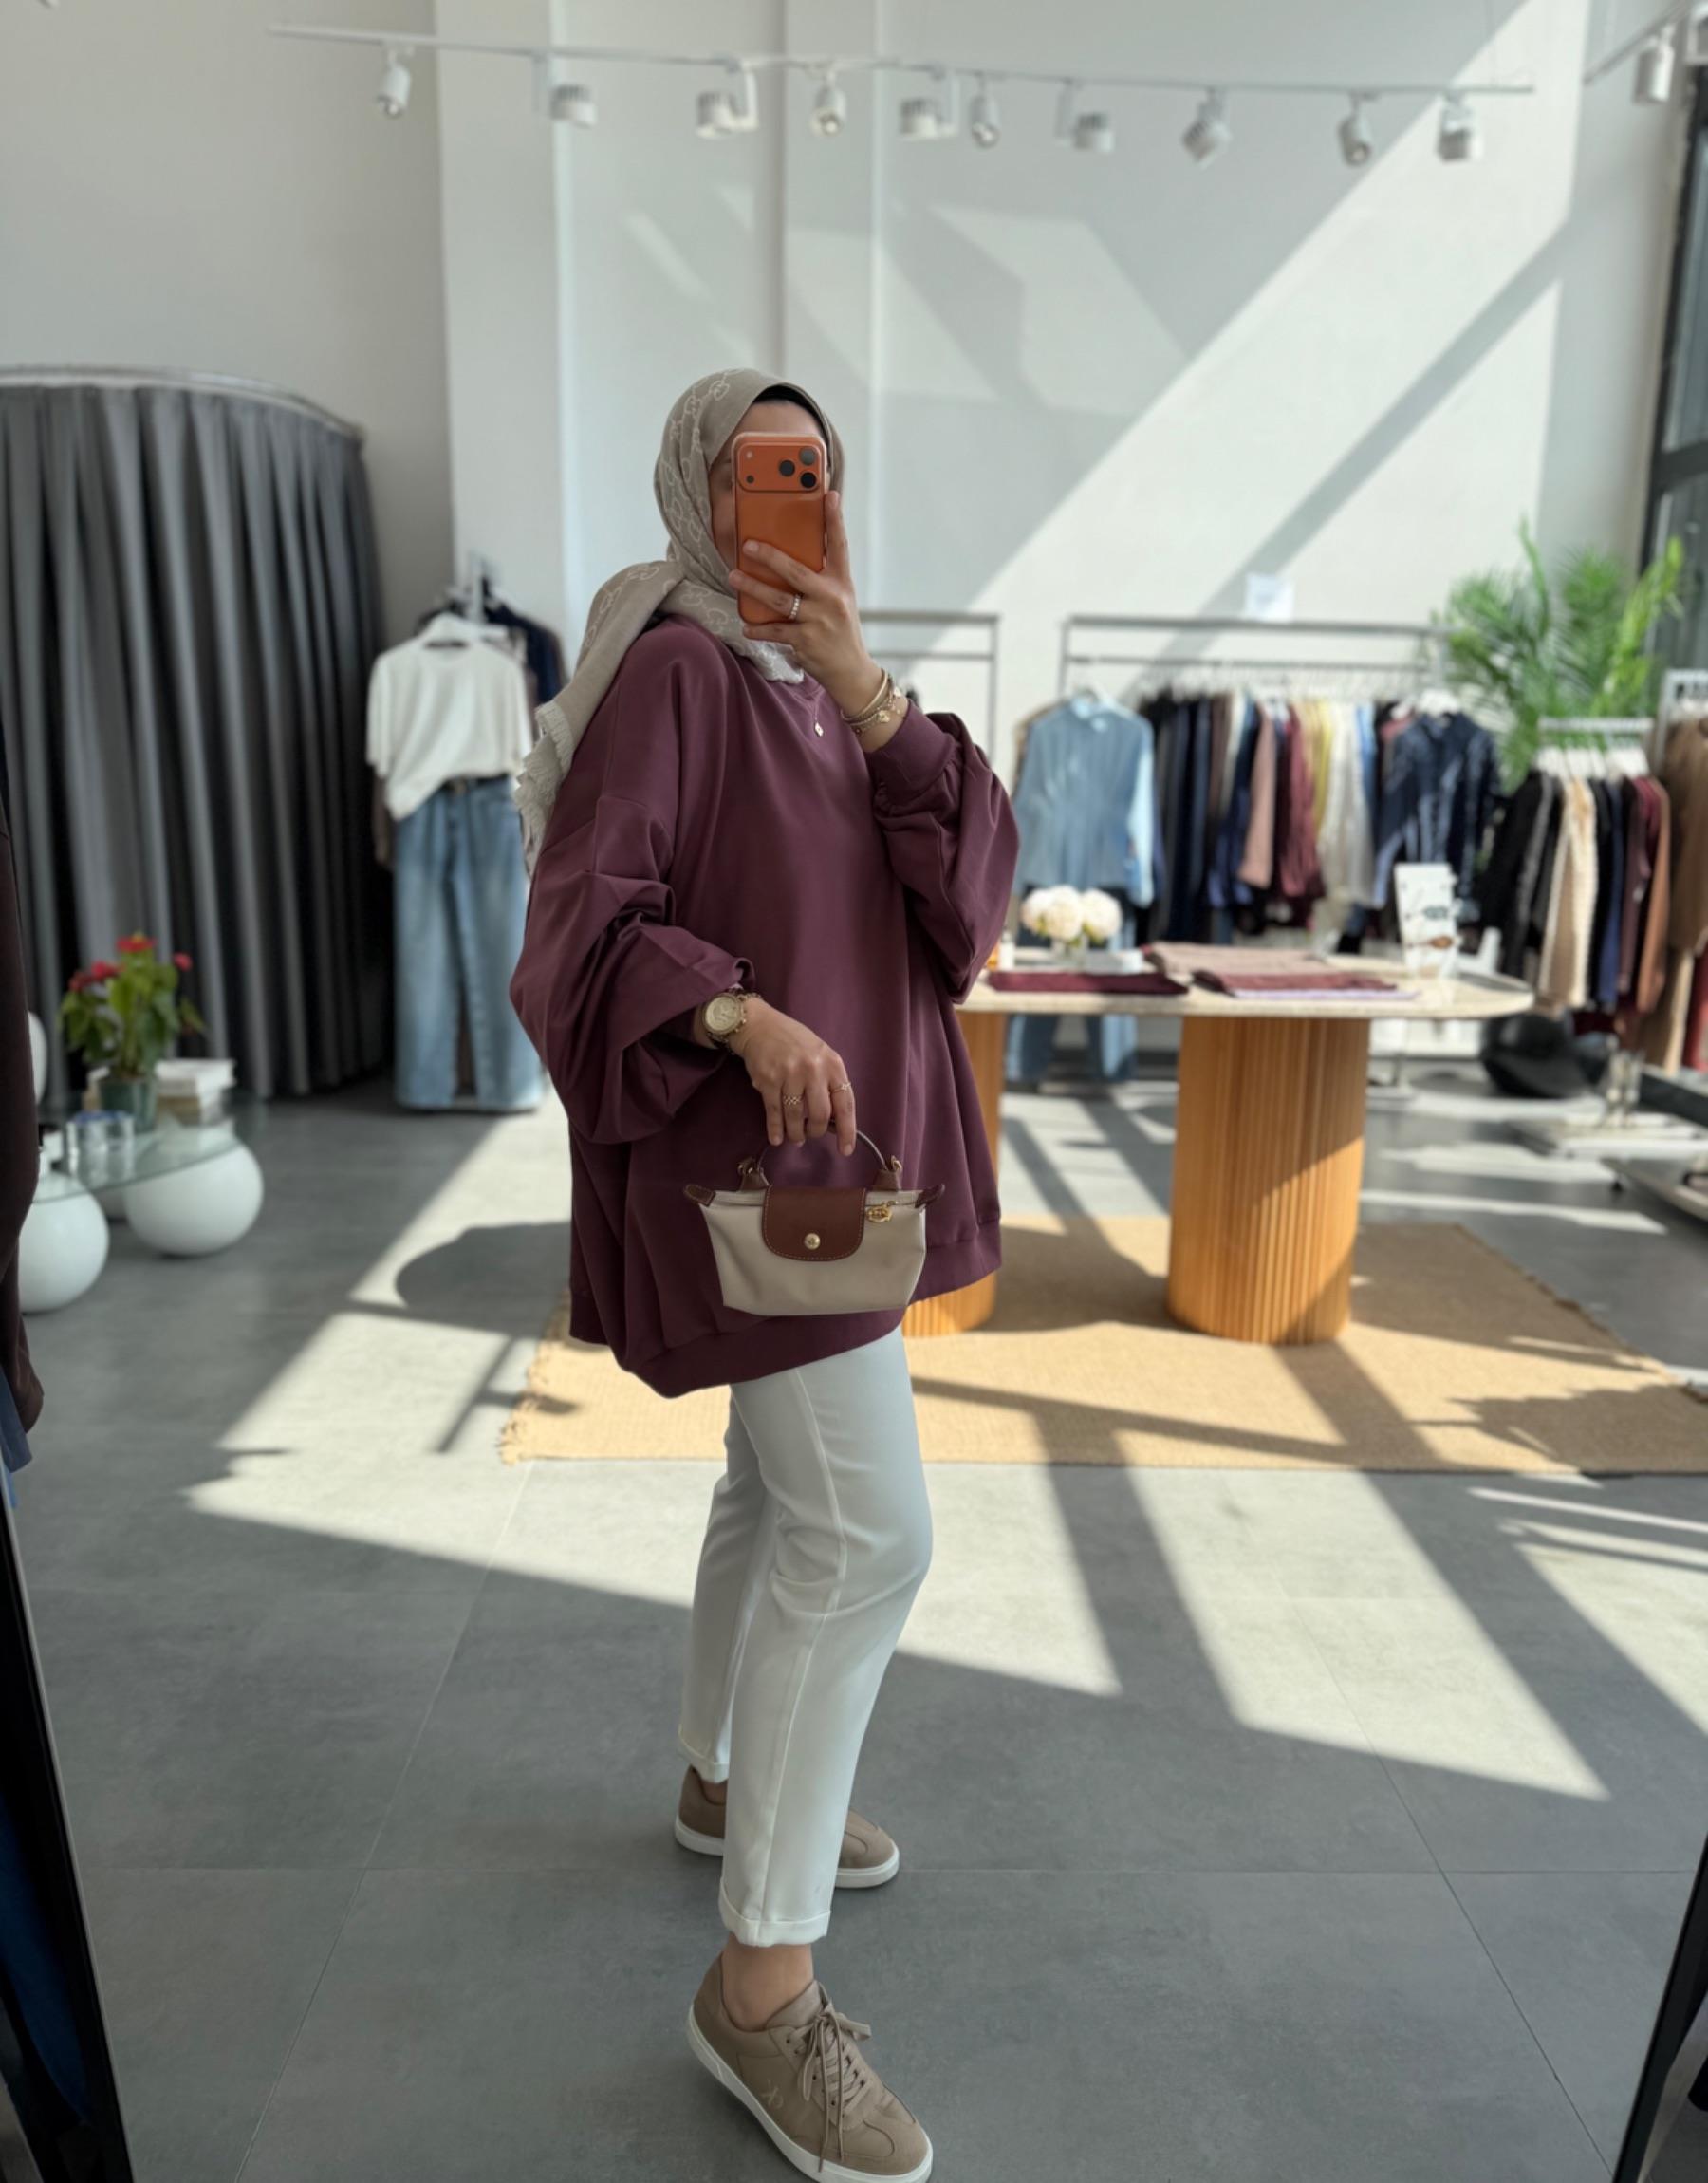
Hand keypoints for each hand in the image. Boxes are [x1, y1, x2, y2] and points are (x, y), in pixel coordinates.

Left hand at [729, 490, 884, 720]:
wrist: (851, 671)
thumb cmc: (839, 630)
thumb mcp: (838, 600)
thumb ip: (819, 580)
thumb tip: (786, 558)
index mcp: (841, 583)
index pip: (839, 545)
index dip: (835, 519)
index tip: (829, 495)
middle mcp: (832, 598)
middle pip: (797, 571)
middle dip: (770, 556)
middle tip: (747, 545)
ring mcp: (819, 620)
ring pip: (779, 600)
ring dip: (753, 588)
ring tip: (734, 577)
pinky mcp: (806, 641)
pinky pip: (775, 630)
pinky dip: (758, 628)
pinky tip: (746, 625)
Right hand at [730, 998, 856, 1153]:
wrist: (760, 1026)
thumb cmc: (794, 1042)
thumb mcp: (820, 1055)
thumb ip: (828, 1083)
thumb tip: (834, 1120)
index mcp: (833, 1064)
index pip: (846, 1103)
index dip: (848, 1130)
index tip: (846, 1150)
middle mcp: (813, 1069)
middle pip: (820, 1115)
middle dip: (816, 1132)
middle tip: (811, 1135)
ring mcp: (790, 1074)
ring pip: (796, 1117)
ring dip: (795, 1134)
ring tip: (795, 1138)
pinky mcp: (768, 1080)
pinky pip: (774, 1112)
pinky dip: (775, 1129)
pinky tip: (777, 1138)